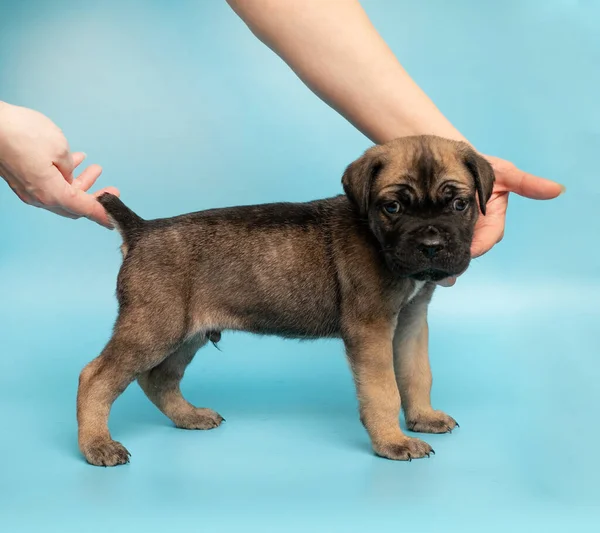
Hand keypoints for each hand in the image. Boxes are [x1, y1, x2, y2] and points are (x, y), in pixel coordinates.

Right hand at [0, 102, 117, 227]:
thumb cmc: (21, 132)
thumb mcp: (60, 149)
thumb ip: (70, 169)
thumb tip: (69, 176)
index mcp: (51, 193)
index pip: (83, 208)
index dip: (102, 213)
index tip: (115, 217)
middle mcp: (39, 197)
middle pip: (74, 205)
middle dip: (94, 198)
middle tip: (111, 190)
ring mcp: (29, 190)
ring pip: (62, 193)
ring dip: (81, 183)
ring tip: (96, 169)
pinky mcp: (22, 180)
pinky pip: (49, 184)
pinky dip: (64, 176)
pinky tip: (75, 161)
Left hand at [437, 155, 563, 286]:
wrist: (442, 158)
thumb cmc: (474, 163)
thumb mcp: (501, 171)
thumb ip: (526, 183)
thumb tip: (558, 190)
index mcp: (491, 218)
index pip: (490, 236)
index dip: (481, 244)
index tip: (470, 250)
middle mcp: (475, 228)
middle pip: (470, 249)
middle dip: (460, 261)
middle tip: (448, 275)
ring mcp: (456, 230)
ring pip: (454, 253)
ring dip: (445, 267)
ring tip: (437, 277)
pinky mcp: (438, 232)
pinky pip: (437, 247)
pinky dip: (431, 257)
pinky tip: (420, 267)